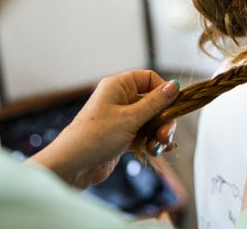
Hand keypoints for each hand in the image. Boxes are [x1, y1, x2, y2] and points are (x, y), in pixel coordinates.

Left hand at [29, 70, 179, 188]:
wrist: (72, 167)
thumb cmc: (95, 137)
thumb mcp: (130, 118)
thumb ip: (155, 103)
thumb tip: (175, 85)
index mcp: (119, 86)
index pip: (149, 79)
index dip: (164, 90)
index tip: (174, 106)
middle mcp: (120, 99)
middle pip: (154, 102)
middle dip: (164, 119)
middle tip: (166, 135)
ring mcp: (121, 118)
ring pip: (151, 120)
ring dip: (159, 133)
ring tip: (158, 147)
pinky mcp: (122, 136)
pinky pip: (144, 134)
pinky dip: (152, 141)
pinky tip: (158, 150)